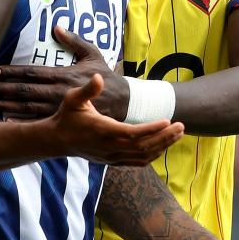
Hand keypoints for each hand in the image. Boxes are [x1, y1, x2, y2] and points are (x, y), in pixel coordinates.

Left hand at [0, 26, 128, 119]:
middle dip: (1, 89)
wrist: (123, 104)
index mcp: (63, 75)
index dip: (12, 71)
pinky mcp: (62, 120)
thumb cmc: (105, 77)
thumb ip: (73, 40)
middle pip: (24, 90)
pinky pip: (37, 122)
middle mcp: (59, 92)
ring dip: (4, 105)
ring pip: (26, 108)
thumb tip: (57, 27)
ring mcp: (59, 108)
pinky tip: (2, 120)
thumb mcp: (93, 54)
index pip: (32, 72)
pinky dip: (18, 122)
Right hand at [49, 73, 181, 165]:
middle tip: (181, 126)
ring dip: (163, 146)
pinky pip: (137, 162)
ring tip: (178, 134)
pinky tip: (163, 146)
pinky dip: (152, 155)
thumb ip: (87, 90)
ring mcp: (111, 157)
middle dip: (165, 137)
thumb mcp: (73, 99)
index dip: (152, 128)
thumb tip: (97, 77)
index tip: (168, 120)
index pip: (133, 133)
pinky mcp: (112, 162)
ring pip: (143, 156)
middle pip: (143, 146)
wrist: (57, 140)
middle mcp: (109, 147)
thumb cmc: (67, 116)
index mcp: (102, 130)